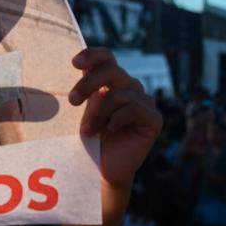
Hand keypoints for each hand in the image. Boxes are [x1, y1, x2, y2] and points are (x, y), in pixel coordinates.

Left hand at [68, 48, 161, 189]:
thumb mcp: (81, 112)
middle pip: (112, 71)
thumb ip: (82, 90)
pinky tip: (110, 130)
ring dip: (98, 114)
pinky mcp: (153, 119)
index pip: (106, 58)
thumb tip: (73, 66)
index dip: (93, 55)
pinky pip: (135, 109)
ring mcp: (144, 102)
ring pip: (119, 95)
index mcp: (111, 81)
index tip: (75, 63)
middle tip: (73, 101)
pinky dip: (118, 119)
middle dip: (89, 84)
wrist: (101, 170)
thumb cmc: (88, 140)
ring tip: (87, 132)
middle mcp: (129, 87)